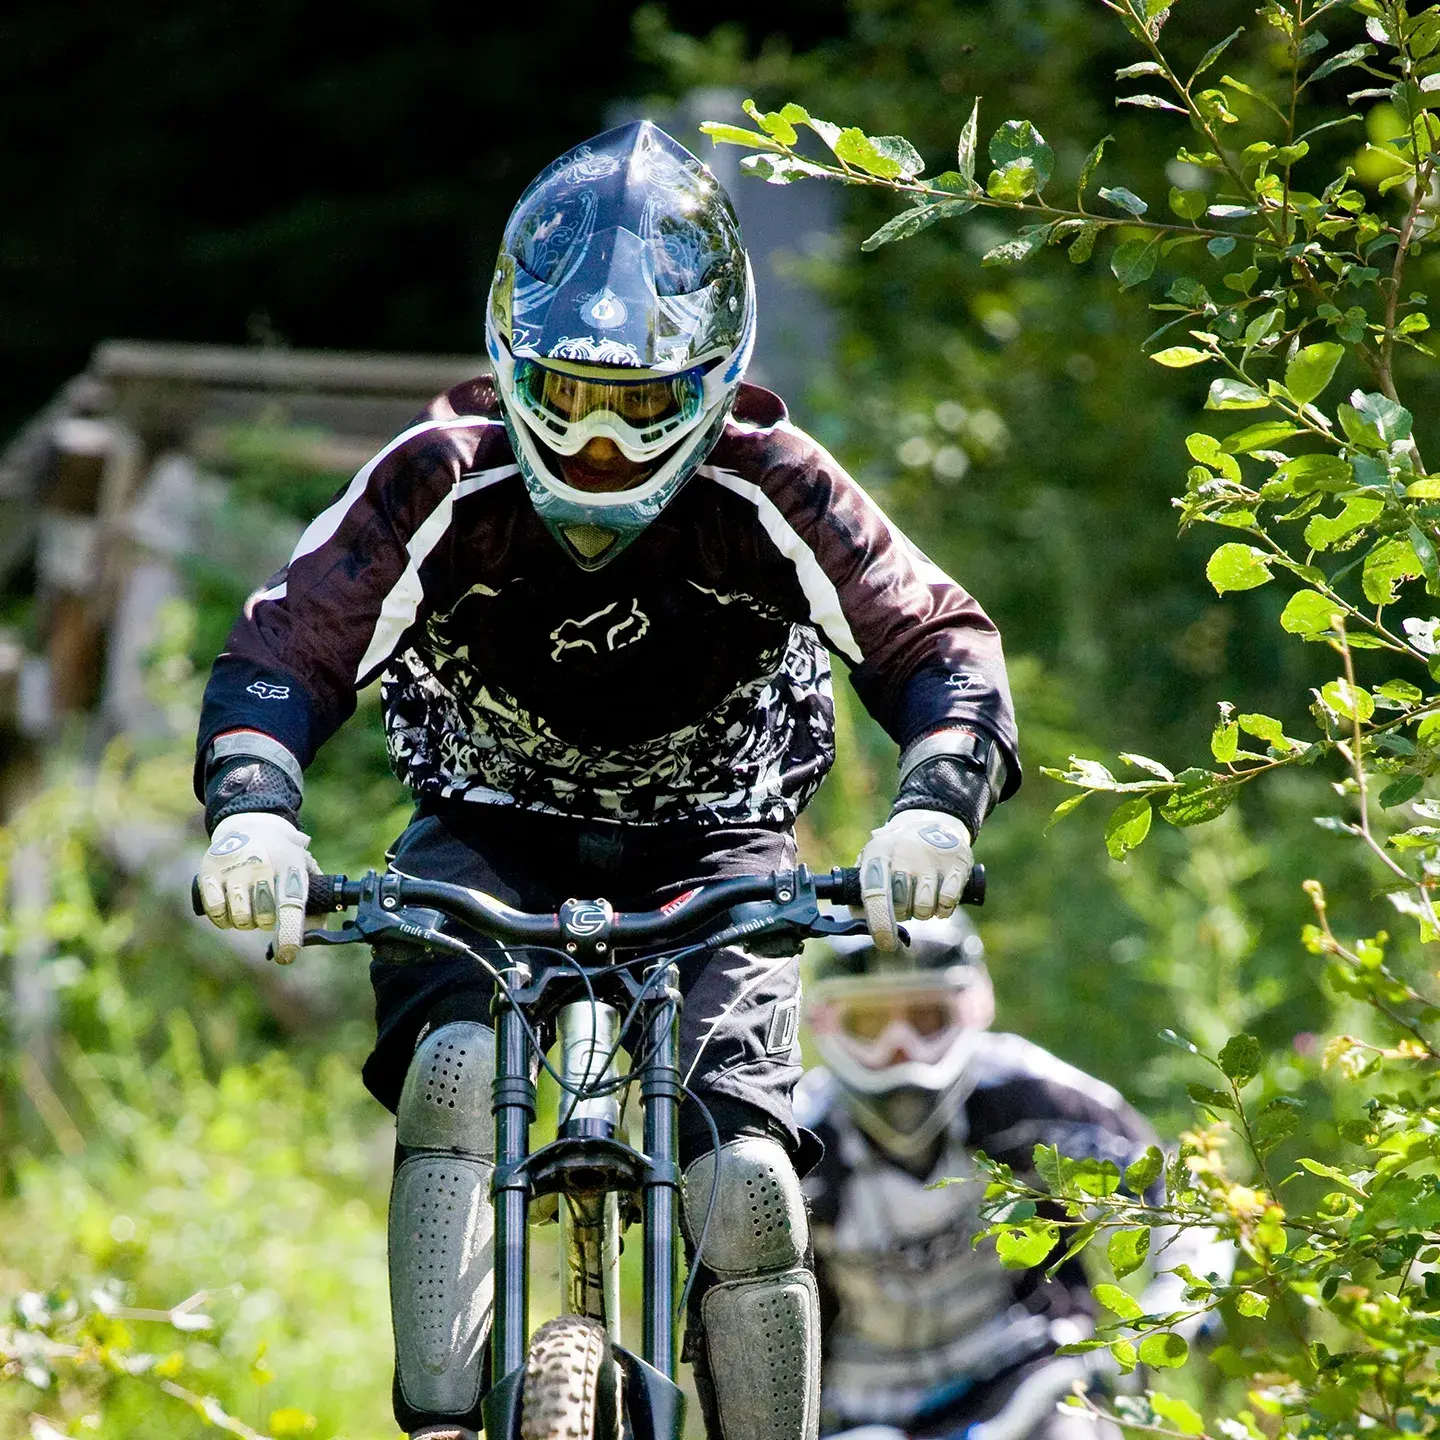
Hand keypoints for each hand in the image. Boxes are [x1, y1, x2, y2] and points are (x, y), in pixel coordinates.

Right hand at [197, 812, 320, 963]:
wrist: (251, 824)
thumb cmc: (284, 857)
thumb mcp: (305, 870)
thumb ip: (315, 902)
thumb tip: (315, 935)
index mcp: (290, 865)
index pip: (290, 905)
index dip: (289, 934)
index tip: (286, 954)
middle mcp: (261, 865)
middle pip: (262, 918)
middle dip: (266, 922)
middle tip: (267, 910)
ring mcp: (234, 868)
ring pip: (239, 918)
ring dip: (245, 921)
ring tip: (249, 907)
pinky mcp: (210, 871)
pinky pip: (215, 912)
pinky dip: (223, 918)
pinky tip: (229, 908)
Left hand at [856, 808, 973, 950]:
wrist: (931, 821)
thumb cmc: (895, 853)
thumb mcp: (873, 860)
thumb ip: (861, 890)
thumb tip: (859, 922)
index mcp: (878, 852)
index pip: (875, 893)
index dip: (879, 923)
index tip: (885, 942)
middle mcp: (903, 852)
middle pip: (901, 905)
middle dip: (902, 914)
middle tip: (905, 905)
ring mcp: (931, 856)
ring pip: (925, 907)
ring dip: (923, 913)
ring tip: (921, 899)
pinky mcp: (957, 862)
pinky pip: (948, 902)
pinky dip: (944, 909)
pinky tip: (940, 898)